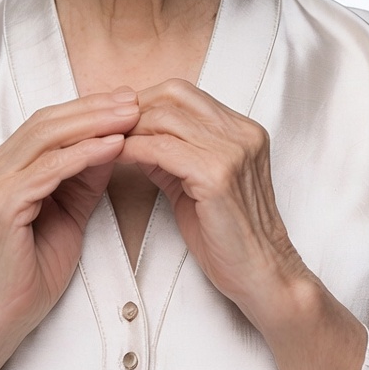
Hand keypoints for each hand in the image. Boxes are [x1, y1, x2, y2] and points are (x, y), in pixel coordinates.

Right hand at [0, 89, 139, 369]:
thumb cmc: (30, 271)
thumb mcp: (68, 211)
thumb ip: (85, 174)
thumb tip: (115, 138)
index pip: (45, 123)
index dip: (86, 108)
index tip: (125, 101)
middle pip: (46, 122)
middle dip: (94, 108)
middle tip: (133, 99)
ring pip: (47, 138)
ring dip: (94, 123)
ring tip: (130, 116)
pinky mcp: (0, 203)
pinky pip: (49, 169)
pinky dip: (84, 154)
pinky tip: (113, 145)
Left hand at [118, 79, 364, 369]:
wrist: (263, 277)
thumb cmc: (229, 236)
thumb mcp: (200, 182)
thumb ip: (173, 153)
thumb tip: (134, 135)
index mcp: (242, 129)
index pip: (184, 92)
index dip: (145, 99)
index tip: (116, 117)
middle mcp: (241, 132)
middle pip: (173, 95)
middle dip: (134, 108)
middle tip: (104, 126)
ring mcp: (232, 151)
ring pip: (165, 118)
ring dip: (130, 128)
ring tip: (105, 142)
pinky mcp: (218, 175)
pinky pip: (162, 149)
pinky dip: (134, 149)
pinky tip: (117, 157)